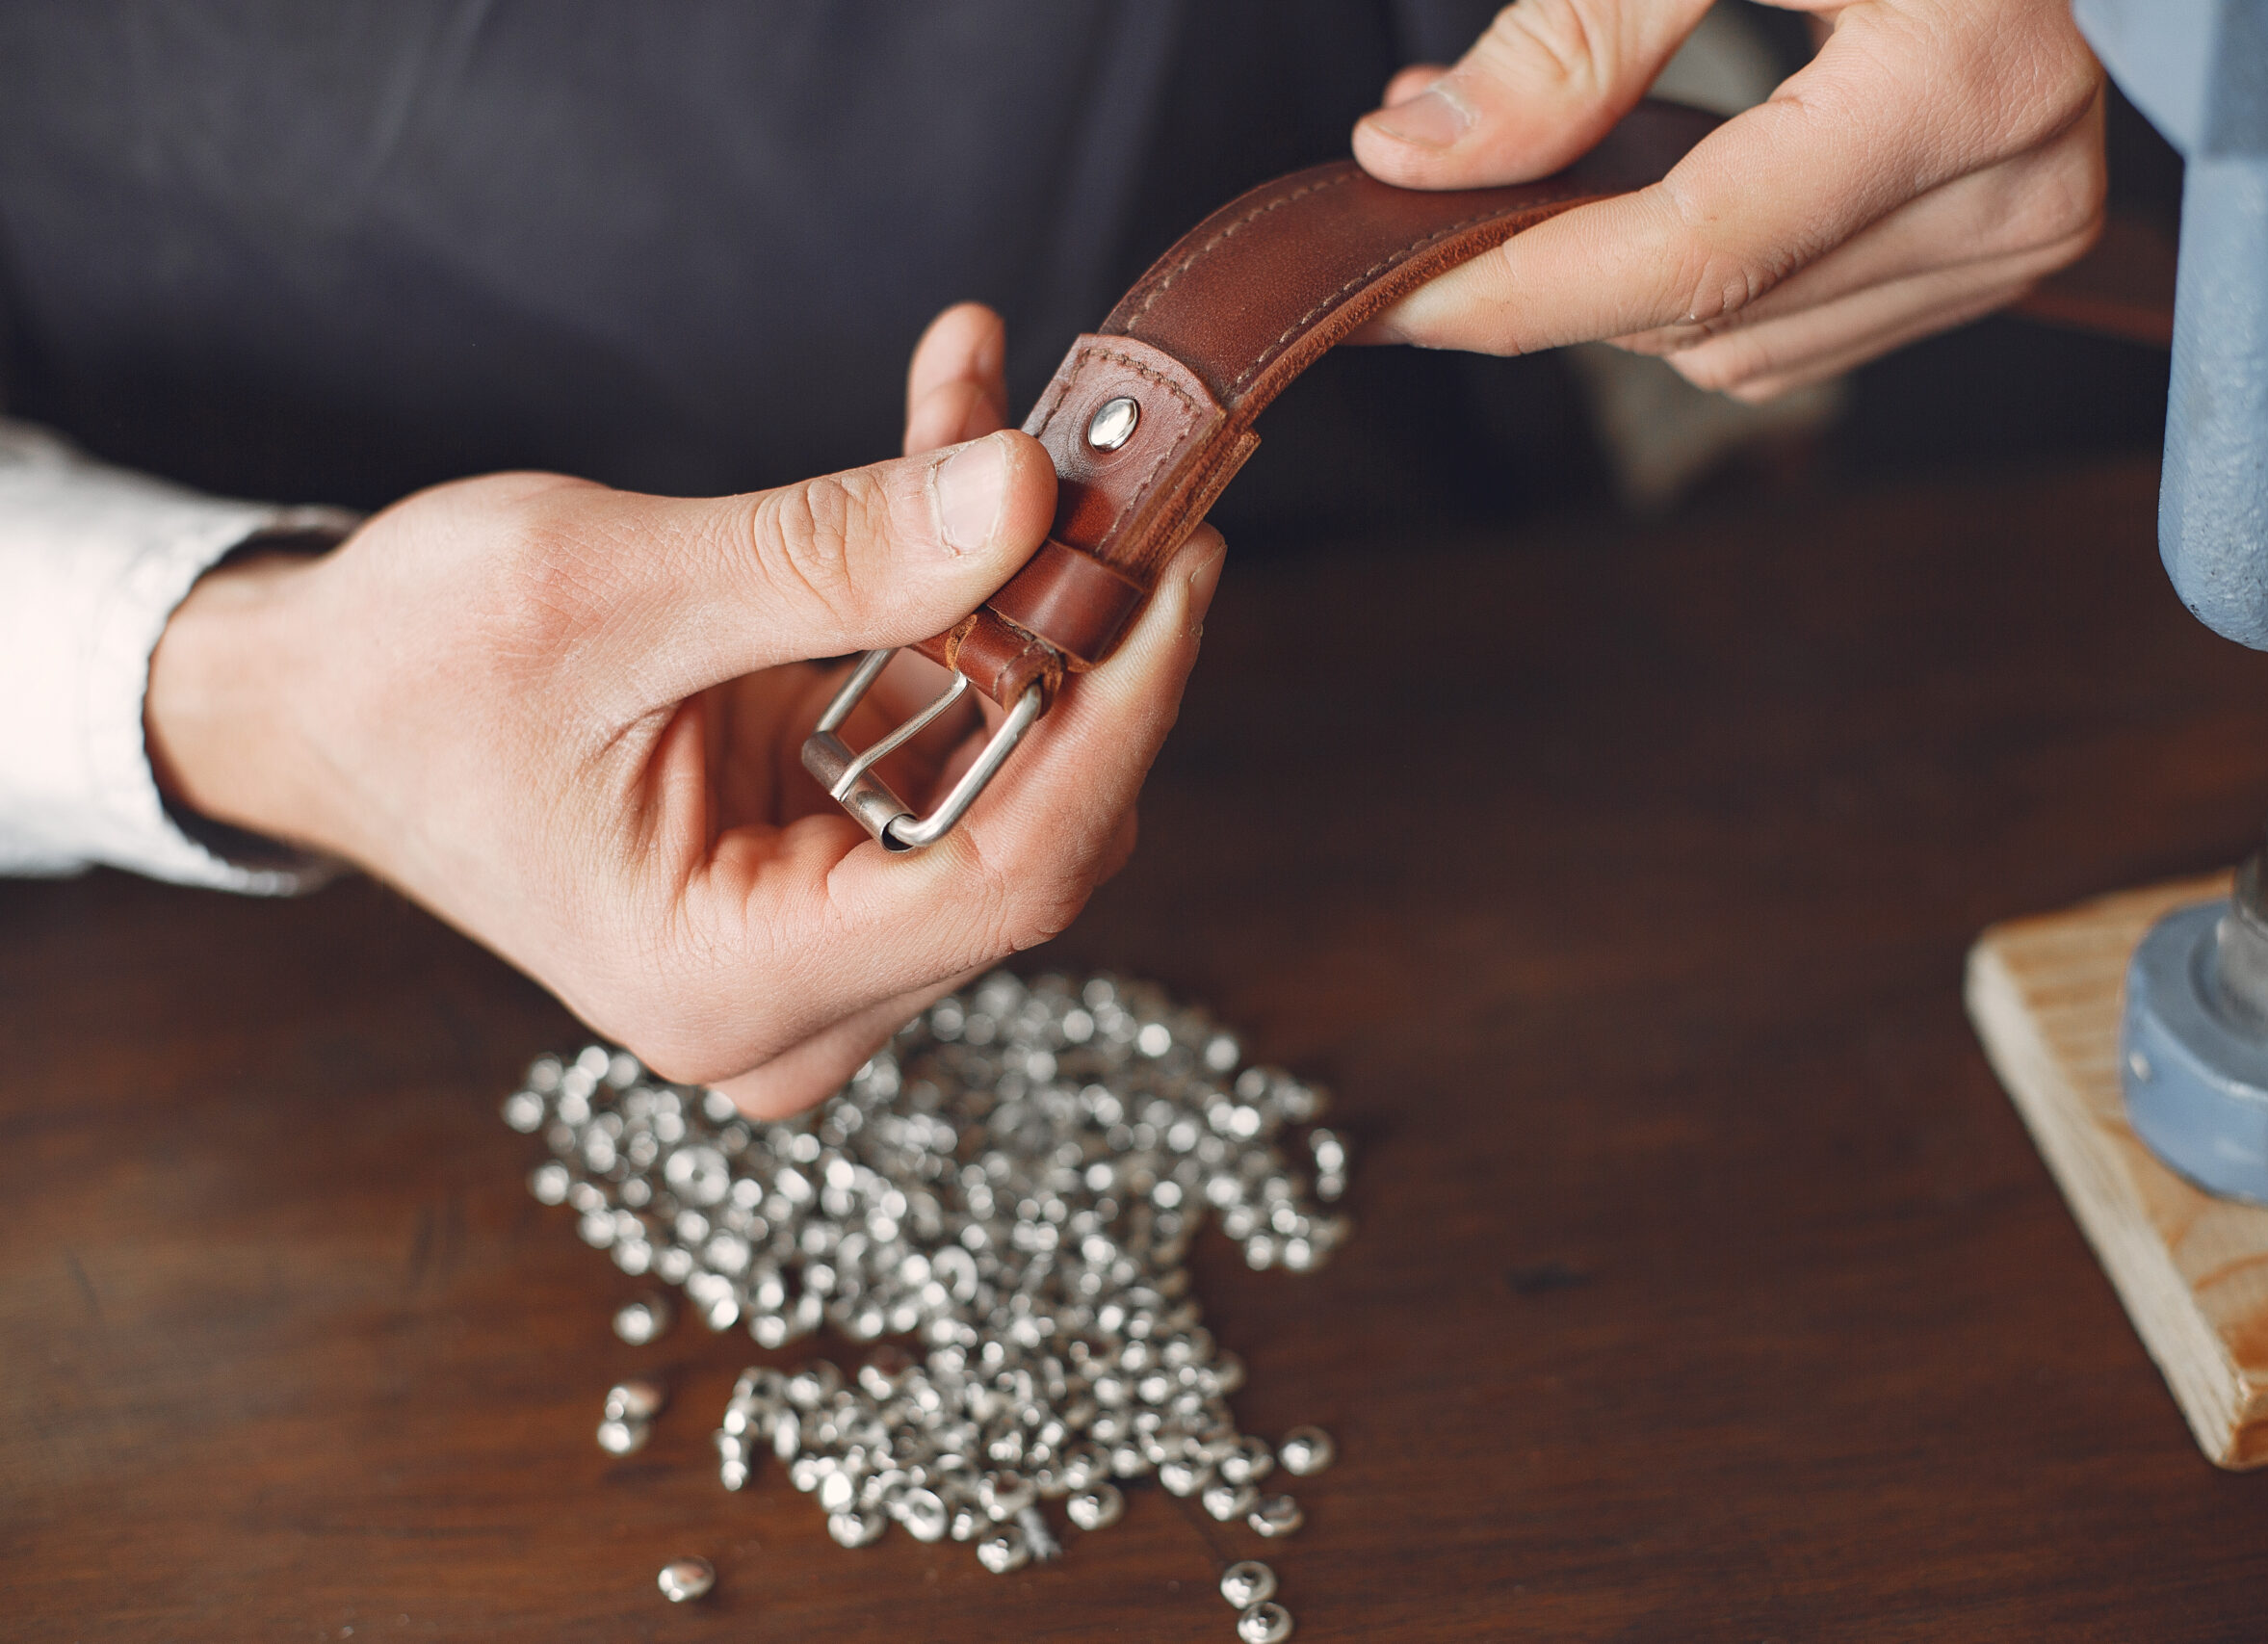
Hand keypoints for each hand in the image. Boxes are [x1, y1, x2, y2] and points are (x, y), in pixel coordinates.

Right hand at [147, 303, 1225, 1115]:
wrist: (313, 703)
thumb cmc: (405, 676)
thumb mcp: (605, 593)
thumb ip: (825, 556)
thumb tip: (1026, 497)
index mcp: (729, 982)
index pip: (1012, 878)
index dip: (1120, 717)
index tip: (1182, 567)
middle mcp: (792, 991)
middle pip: (1035, 832)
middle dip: (1085, 640)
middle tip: (1130, 471)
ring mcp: (814, 933)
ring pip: (1006, 773)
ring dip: (1024, 595)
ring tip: (1018, 420)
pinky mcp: (821, 861)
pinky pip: (943, 735)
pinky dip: (957, 603)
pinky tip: (955, 452)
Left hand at [1350, 0, 2104, 399]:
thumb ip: (1579, 33)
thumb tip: (1424, 154)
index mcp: (1961, 78)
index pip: (1699, 253)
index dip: (1523, 290)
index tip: (1389, 296)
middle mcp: (2016, 186)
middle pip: (1711, 316)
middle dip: (1551, 273)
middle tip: (1438, 182)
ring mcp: (2026, 229)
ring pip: (1752, 350)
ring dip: (1622, 288)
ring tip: (1551, 171)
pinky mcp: (2011, 244)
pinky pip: (1811, 334)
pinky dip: (1710, 289)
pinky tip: (1665, 196)